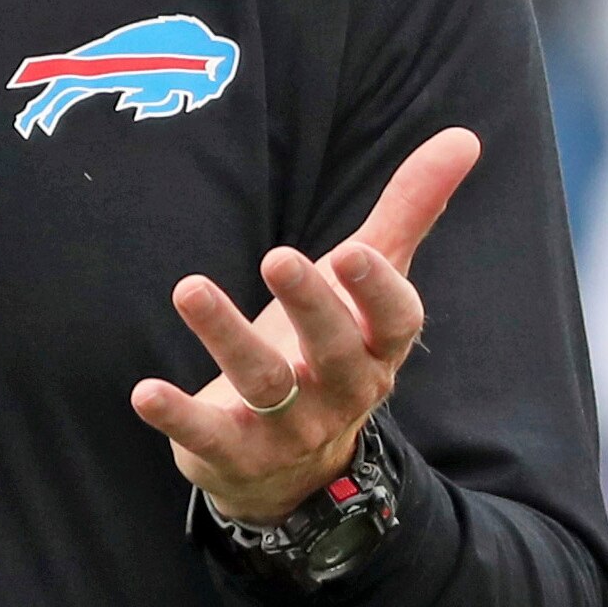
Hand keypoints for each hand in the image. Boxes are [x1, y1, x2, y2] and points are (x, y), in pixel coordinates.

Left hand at [132, 128, 481, 525]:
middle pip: (332, 351)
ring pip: (263, 383)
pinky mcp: (235, 453)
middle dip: (308, 305)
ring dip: (226, 336)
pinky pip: (208, 437)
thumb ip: (407, 212)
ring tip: (188, 288)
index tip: (352, 250)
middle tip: (278, 257)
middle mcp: (342, 392)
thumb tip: (464, 138)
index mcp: (379, 348)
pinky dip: (178, 416)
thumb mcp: (367, 283)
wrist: (296, 468)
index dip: (377, 290)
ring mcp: (290, 428)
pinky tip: (144, 392)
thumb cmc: (334, 348)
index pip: (394, 322)